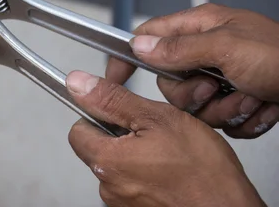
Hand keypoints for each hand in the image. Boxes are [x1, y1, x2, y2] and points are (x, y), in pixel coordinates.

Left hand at [66, 71, 265, 206]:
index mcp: (107, 160)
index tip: (118, 110)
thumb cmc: (203, 172)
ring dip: (134, 154)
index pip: (77, 130)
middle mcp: (108, 185)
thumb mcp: (158, 118)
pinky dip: (146, 173)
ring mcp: (122, 201)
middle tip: (149, 129)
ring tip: (164, 150)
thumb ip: (113, 100)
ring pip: (117, 165)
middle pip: (97, 148)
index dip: (96, 115)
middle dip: (118, 134)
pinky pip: (133, 183)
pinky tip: (169, 169)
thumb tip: (79, 84)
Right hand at [106, 3, 278, 138]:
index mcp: (201, 26)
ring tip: (250, 96)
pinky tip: (260, 106)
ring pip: (195, 107)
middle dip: (195, 94)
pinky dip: (240, 120)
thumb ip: (180, 47)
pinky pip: (219, 120)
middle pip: (170, 82)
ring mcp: (221, 77)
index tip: (115, 77)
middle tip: (217, 86)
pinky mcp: (234, 100)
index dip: (129, 57)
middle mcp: (208, 51)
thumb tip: (141, 46)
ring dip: (223, 109)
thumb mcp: (228, 46)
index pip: (148, 38)